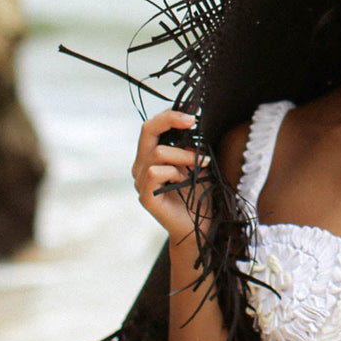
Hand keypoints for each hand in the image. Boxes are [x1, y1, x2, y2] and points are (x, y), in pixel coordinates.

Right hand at [132, 109, 210, 240]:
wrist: (200, 225)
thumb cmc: (199, 193)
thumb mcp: (196, 163)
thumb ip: (190, 145)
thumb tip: (191, 123)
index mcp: (151, 155)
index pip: (152, 126)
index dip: (169, 116)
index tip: (193, 115)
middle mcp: (142, 166)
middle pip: (147, 130)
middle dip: (170, 121)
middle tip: (192, 121)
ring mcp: (141, 181)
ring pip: (158, 152)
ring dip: (184, 155)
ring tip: (200, 165)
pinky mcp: (145, 196)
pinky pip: (155, 173)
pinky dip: (174, 172)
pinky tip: (185, 180)